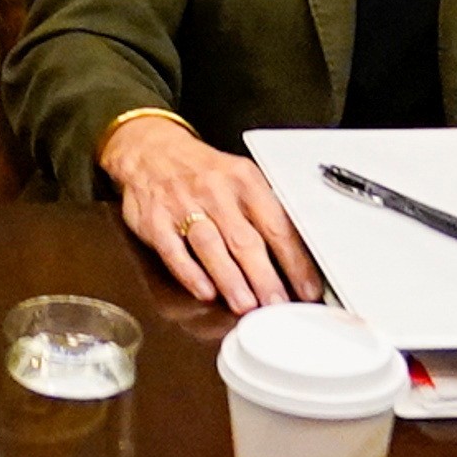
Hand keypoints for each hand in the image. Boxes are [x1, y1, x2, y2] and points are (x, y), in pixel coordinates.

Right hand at [104, 116, 320, 312]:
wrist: (149, 150)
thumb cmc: (202, 171)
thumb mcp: (240, 178)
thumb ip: (264, 213)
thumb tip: (297, 261)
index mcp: (244, 180)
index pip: (276, 225)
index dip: (295, 261)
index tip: (307, 289)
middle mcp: (214, 191)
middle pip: (244, 240)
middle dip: (264, 277)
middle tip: (278, 304)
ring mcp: (182, 205)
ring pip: (210, 246)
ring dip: (230, 279)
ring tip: (246, 306)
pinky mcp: (155, 220)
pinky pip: (173, 250)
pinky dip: (190, 273)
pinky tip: (205, 291)